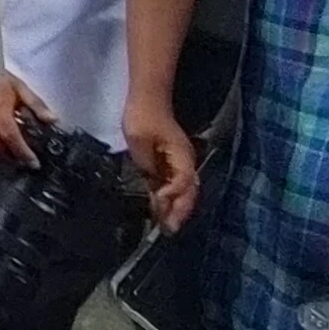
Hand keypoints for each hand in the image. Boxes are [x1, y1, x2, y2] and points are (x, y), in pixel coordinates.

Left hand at [121, 101, 199, 231]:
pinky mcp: (171, 163)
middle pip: (188, 192)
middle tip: (167, 230)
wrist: (147, 99)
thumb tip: (155, 190)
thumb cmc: (143, 116)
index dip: (172, 197)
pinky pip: (174, 186)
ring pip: (183, 192)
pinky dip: (170, 199)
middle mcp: (186, 163)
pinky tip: (161, 210)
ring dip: (176, 208)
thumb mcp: (140, 141)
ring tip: (166, 226)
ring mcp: (180, 163)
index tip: (157, 204)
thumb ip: (148, 166)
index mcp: (182, 157)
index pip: (183, 183)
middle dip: (179, 212)